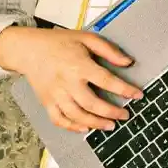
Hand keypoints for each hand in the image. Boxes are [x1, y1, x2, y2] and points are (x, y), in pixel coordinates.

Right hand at [0, 25, 142, 132]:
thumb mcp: (86, 38)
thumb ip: (109, 50)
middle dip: (112, 112)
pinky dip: (72, 127)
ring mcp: (55, 94)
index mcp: (79, 65)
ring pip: (77, 116)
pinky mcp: (46, 102)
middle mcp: (67, 83)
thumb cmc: (58, 42)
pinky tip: (85, 129)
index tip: (138, 95)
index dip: (124, 89)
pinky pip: (59, 119)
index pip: (106, 81)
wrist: (28, 49)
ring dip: (95, 123)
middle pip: (92, 104)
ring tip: (110, 125)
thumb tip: (128, 62)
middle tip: (125, 115)